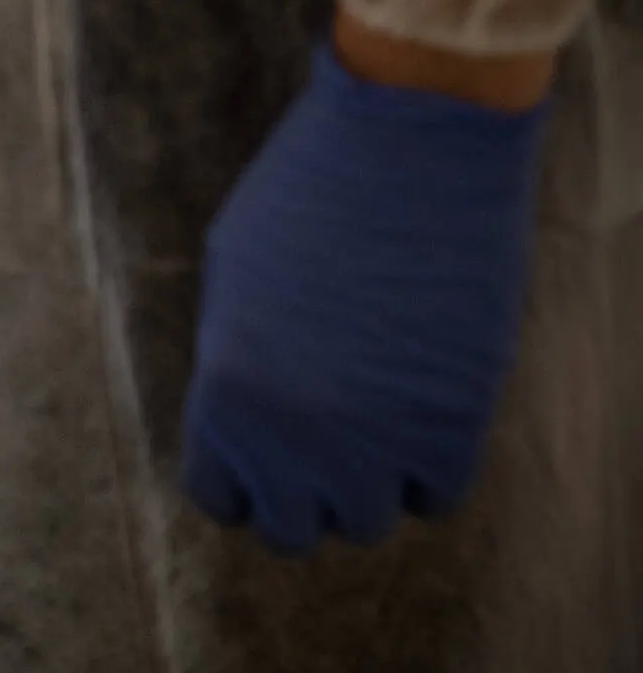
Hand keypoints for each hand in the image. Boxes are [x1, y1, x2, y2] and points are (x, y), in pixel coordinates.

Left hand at [181, 44, 548, 551]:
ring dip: (369, 482)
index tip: (263, 449)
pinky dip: (431, 464)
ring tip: (374, 415)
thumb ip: (230, 361)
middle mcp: (292, 436)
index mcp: (222, 396)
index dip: (241, 476)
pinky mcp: (454, 426)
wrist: (408, 145)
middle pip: (291, 528)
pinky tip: (422, 406)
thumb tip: (251, 422)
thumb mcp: (233, 273)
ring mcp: (375, 440)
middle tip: (322, 440)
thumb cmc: (308, 189)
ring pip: (366, 522)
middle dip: (303, 491)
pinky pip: (437, 496)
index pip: (218, 496)